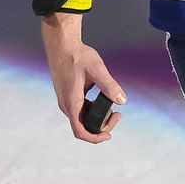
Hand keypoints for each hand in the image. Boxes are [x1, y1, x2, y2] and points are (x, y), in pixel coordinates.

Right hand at [40, 13, 126, 142]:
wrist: (62, 46)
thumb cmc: (77, 56)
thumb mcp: (97, 69)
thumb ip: (109, 85)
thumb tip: (122, 100)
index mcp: (72, 102)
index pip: (80, 131)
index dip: (94, 137)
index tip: (109, 135)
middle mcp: (67, 105)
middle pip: (83, 126)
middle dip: (102, 126)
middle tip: (118, 115)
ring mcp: (67, 101)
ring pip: (82, 119)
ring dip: (98, 118)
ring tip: (114, 110)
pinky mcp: (69, 96)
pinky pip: (81, 110)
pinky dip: (93, 110)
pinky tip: (103, 101)